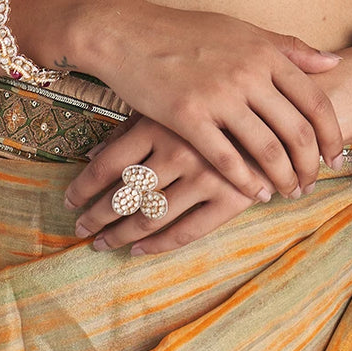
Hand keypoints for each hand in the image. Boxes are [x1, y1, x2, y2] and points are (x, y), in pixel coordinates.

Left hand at [66, 114, 262, 255]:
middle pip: (124, 195)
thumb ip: (134, 127)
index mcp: (160, 124)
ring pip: (150, 217)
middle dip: (96, 216)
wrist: (282, 106)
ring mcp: (206, 177)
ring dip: (119, 235)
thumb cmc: (217, 101)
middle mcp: (180, 151)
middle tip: (79, 230)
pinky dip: (157, 245)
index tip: (69, 202)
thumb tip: (92, 153)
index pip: (107, 165)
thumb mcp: (171, 104)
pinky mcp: (231, 198)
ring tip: (101, 244)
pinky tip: (138, 250)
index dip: (83, 188)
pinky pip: (186, 231)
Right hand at [74, 0, 345, 199]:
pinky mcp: (188, 116)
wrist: (129, 33)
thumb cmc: (186, 32)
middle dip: (310, 165)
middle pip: (297, 131)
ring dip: (284, 178)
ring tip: (288, 191)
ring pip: (268, 150)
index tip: (336, 157)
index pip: (315, 101)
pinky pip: (227, 159)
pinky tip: (255, 193)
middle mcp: (248, 73)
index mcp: (265, 52)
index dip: (332, 135)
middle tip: (312, 183)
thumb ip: (288, 48)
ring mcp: (219, 95)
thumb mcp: (242, 31)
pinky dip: (247, 182)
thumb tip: (333, 63)